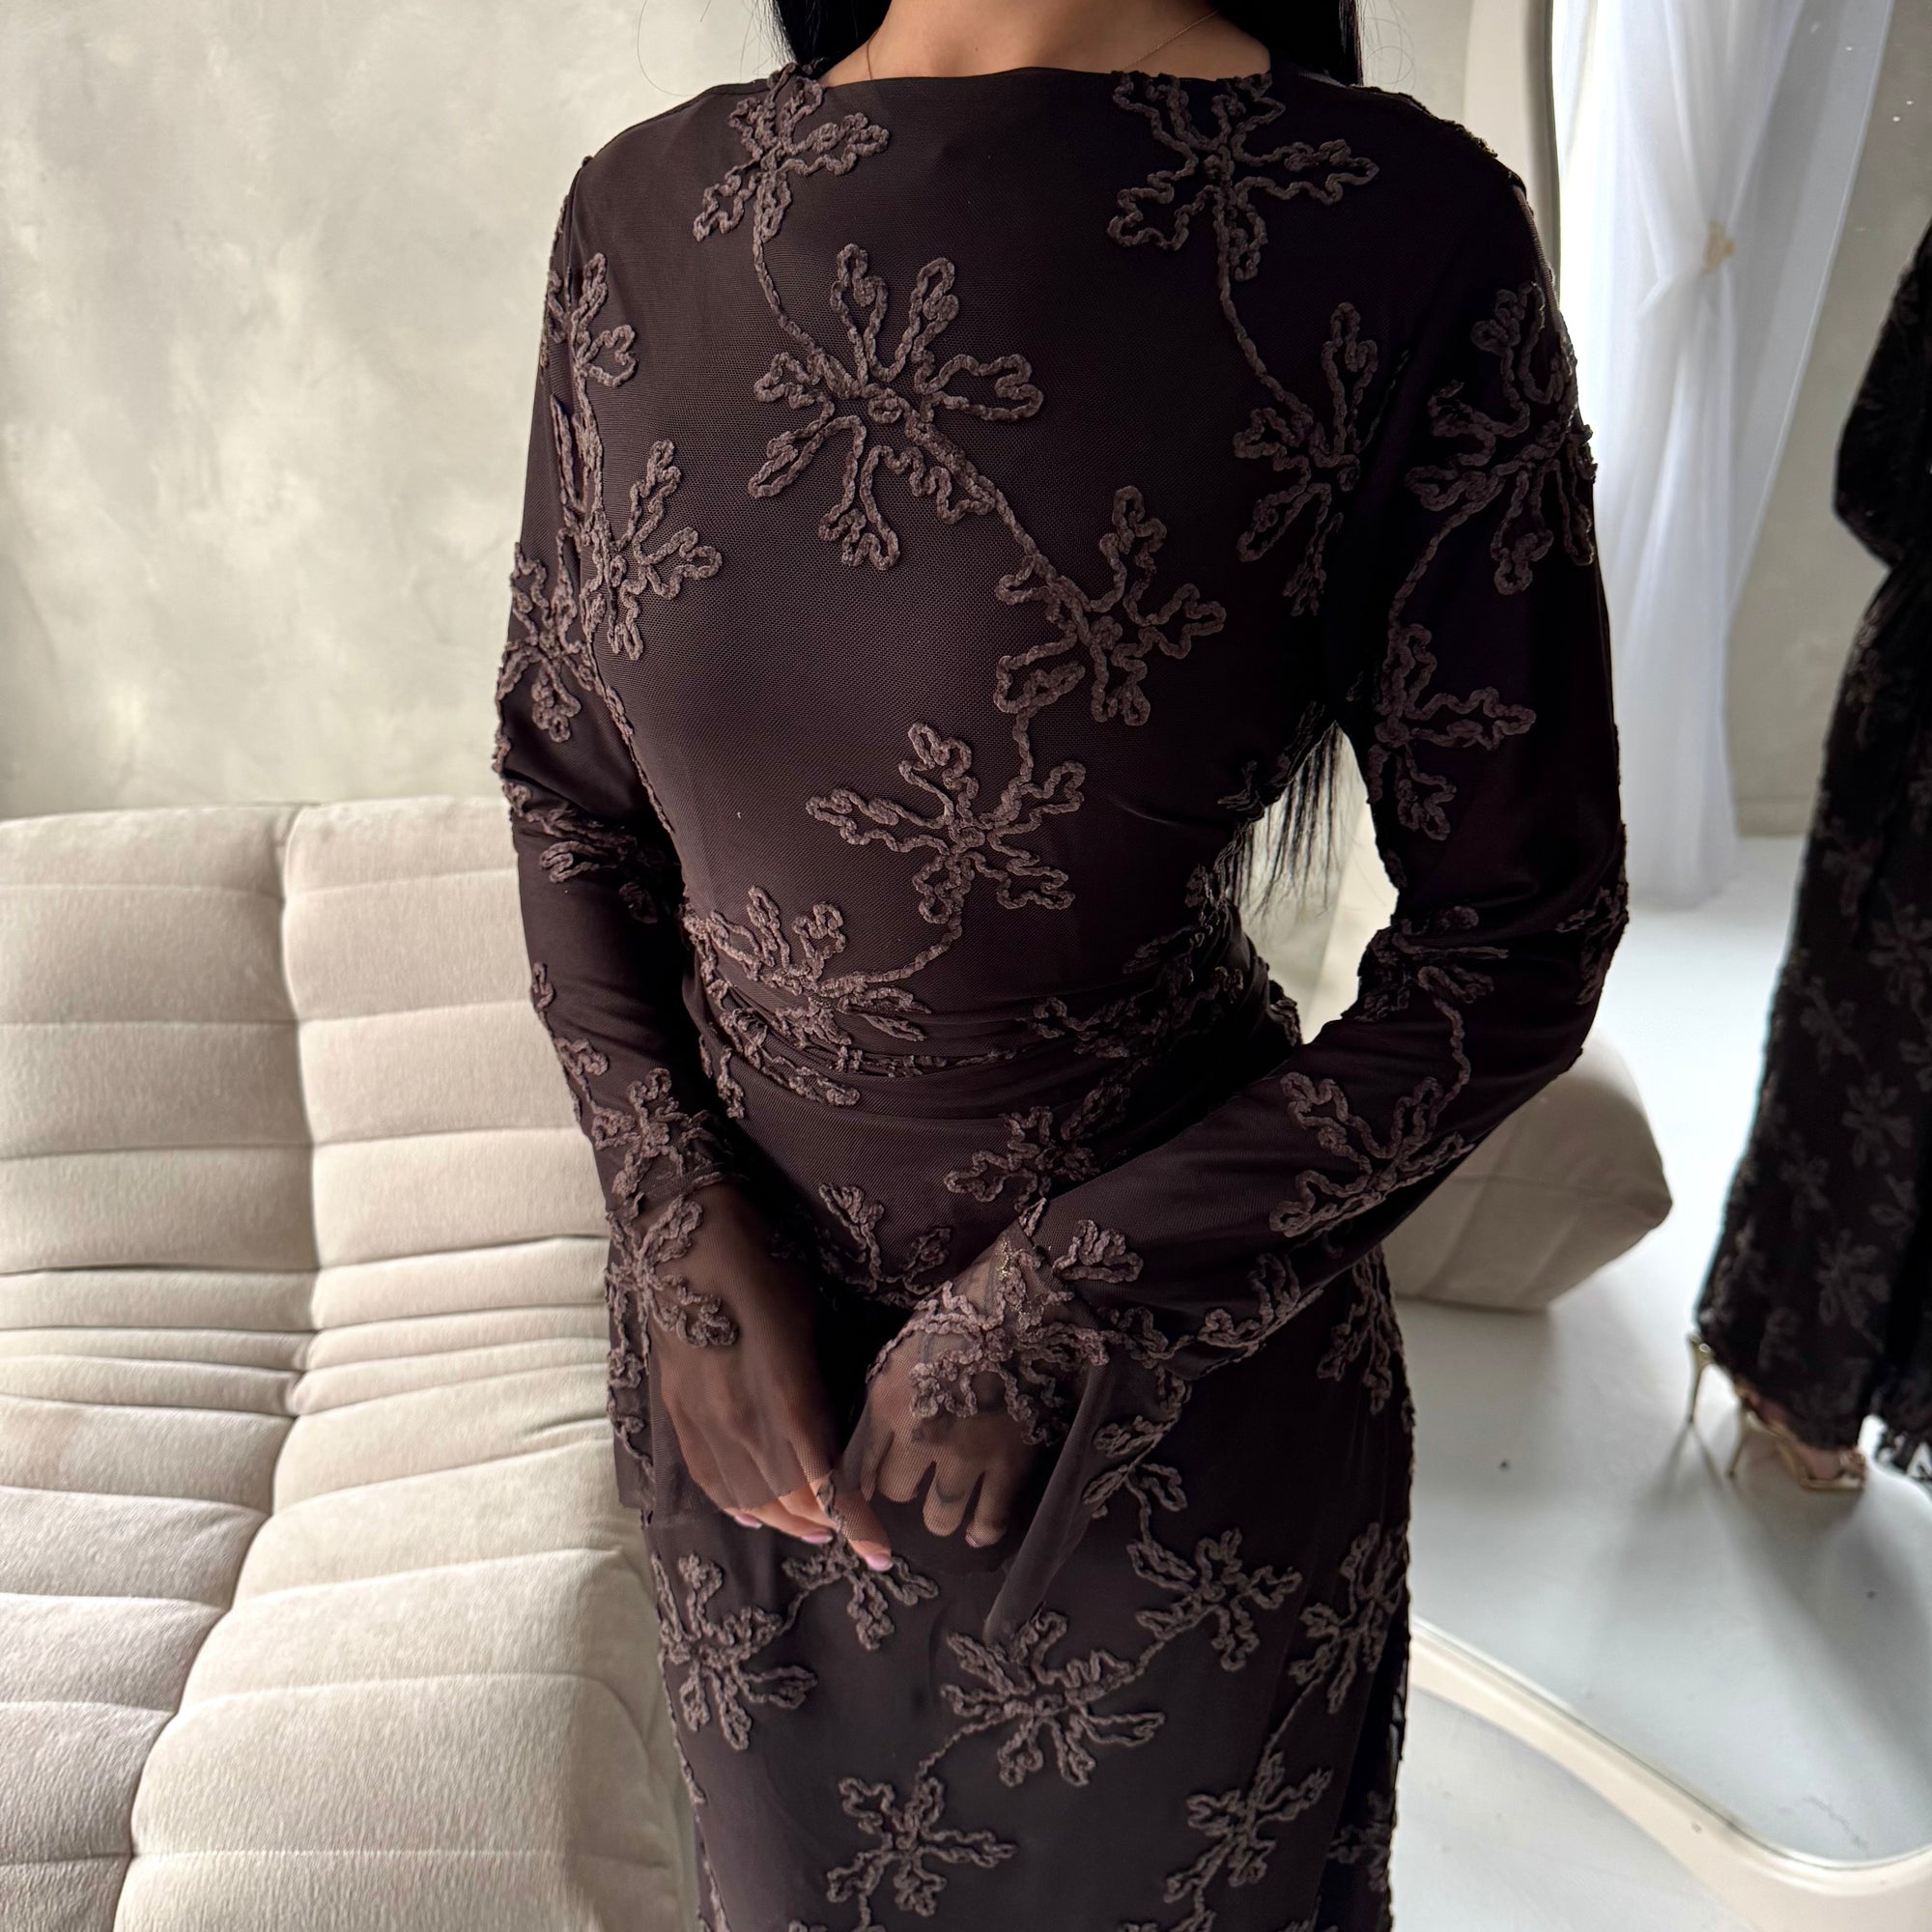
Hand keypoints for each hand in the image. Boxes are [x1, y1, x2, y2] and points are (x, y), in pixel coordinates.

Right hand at [636, 1183, 892, 1568]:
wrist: (683, 1236)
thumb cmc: (762, 1264)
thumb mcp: (807, 1320)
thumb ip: (818, 1386)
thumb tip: (836, 1431)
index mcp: (782, 1395)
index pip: (823, 1482)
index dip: (854, 1522)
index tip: (882, 1551)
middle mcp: (739, 1421)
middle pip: (788, 1500)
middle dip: (827, 1525)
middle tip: (859, 1538)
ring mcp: (702, 1421)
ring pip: (747, 1498)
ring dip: (786, 1521)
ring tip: (816, 1529)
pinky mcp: (677, 1412)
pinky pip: (708, 1478)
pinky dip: (736, 1504)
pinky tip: (755, 1515)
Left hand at [836, 1235, 1107, 1547]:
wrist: (1027, 1301)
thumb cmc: (964, 1309)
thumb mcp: (906, 1346)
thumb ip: (888, 1391)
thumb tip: (878, 1428)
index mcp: (885, 1400)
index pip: (855, 1465)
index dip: (858, 1483)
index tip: (865, 1489)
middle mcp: (918, 1435)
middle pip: (895, 1491)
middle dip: (903, 1487)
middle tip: (919, 1479)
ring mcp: (967, 1453)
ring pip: (940, 1514)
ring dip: (941, 1513)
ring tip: (948, 1510)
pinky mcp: (1011, 1461)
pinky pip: (992, 1516)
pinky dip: (984, 1528)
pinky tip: (980, 1532)